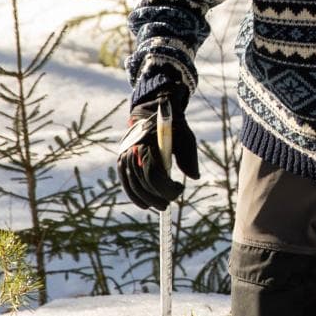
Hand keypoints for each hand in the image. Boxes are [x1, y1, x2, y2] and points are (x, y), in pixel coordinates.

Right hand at [116, 91, 197, 210]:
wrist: (153, 109)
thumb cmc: (173, 124)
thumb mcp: (186, 137)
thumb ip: (189, 157)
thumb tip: (194, 178)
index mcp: (148, 143)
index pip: (153, 174)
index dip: (166, 188)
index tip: (179, 190)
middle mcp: (133, 149)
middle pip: (142, 181)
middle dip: (156, 197)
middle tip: (168, 204)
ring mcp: (124, 154)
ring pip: (132, 183)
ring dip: (146, 198)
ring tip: (160, 206)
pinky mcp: (122, 158)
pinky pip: (125, 180)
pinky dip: (133, 194)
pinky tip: (144, 204)